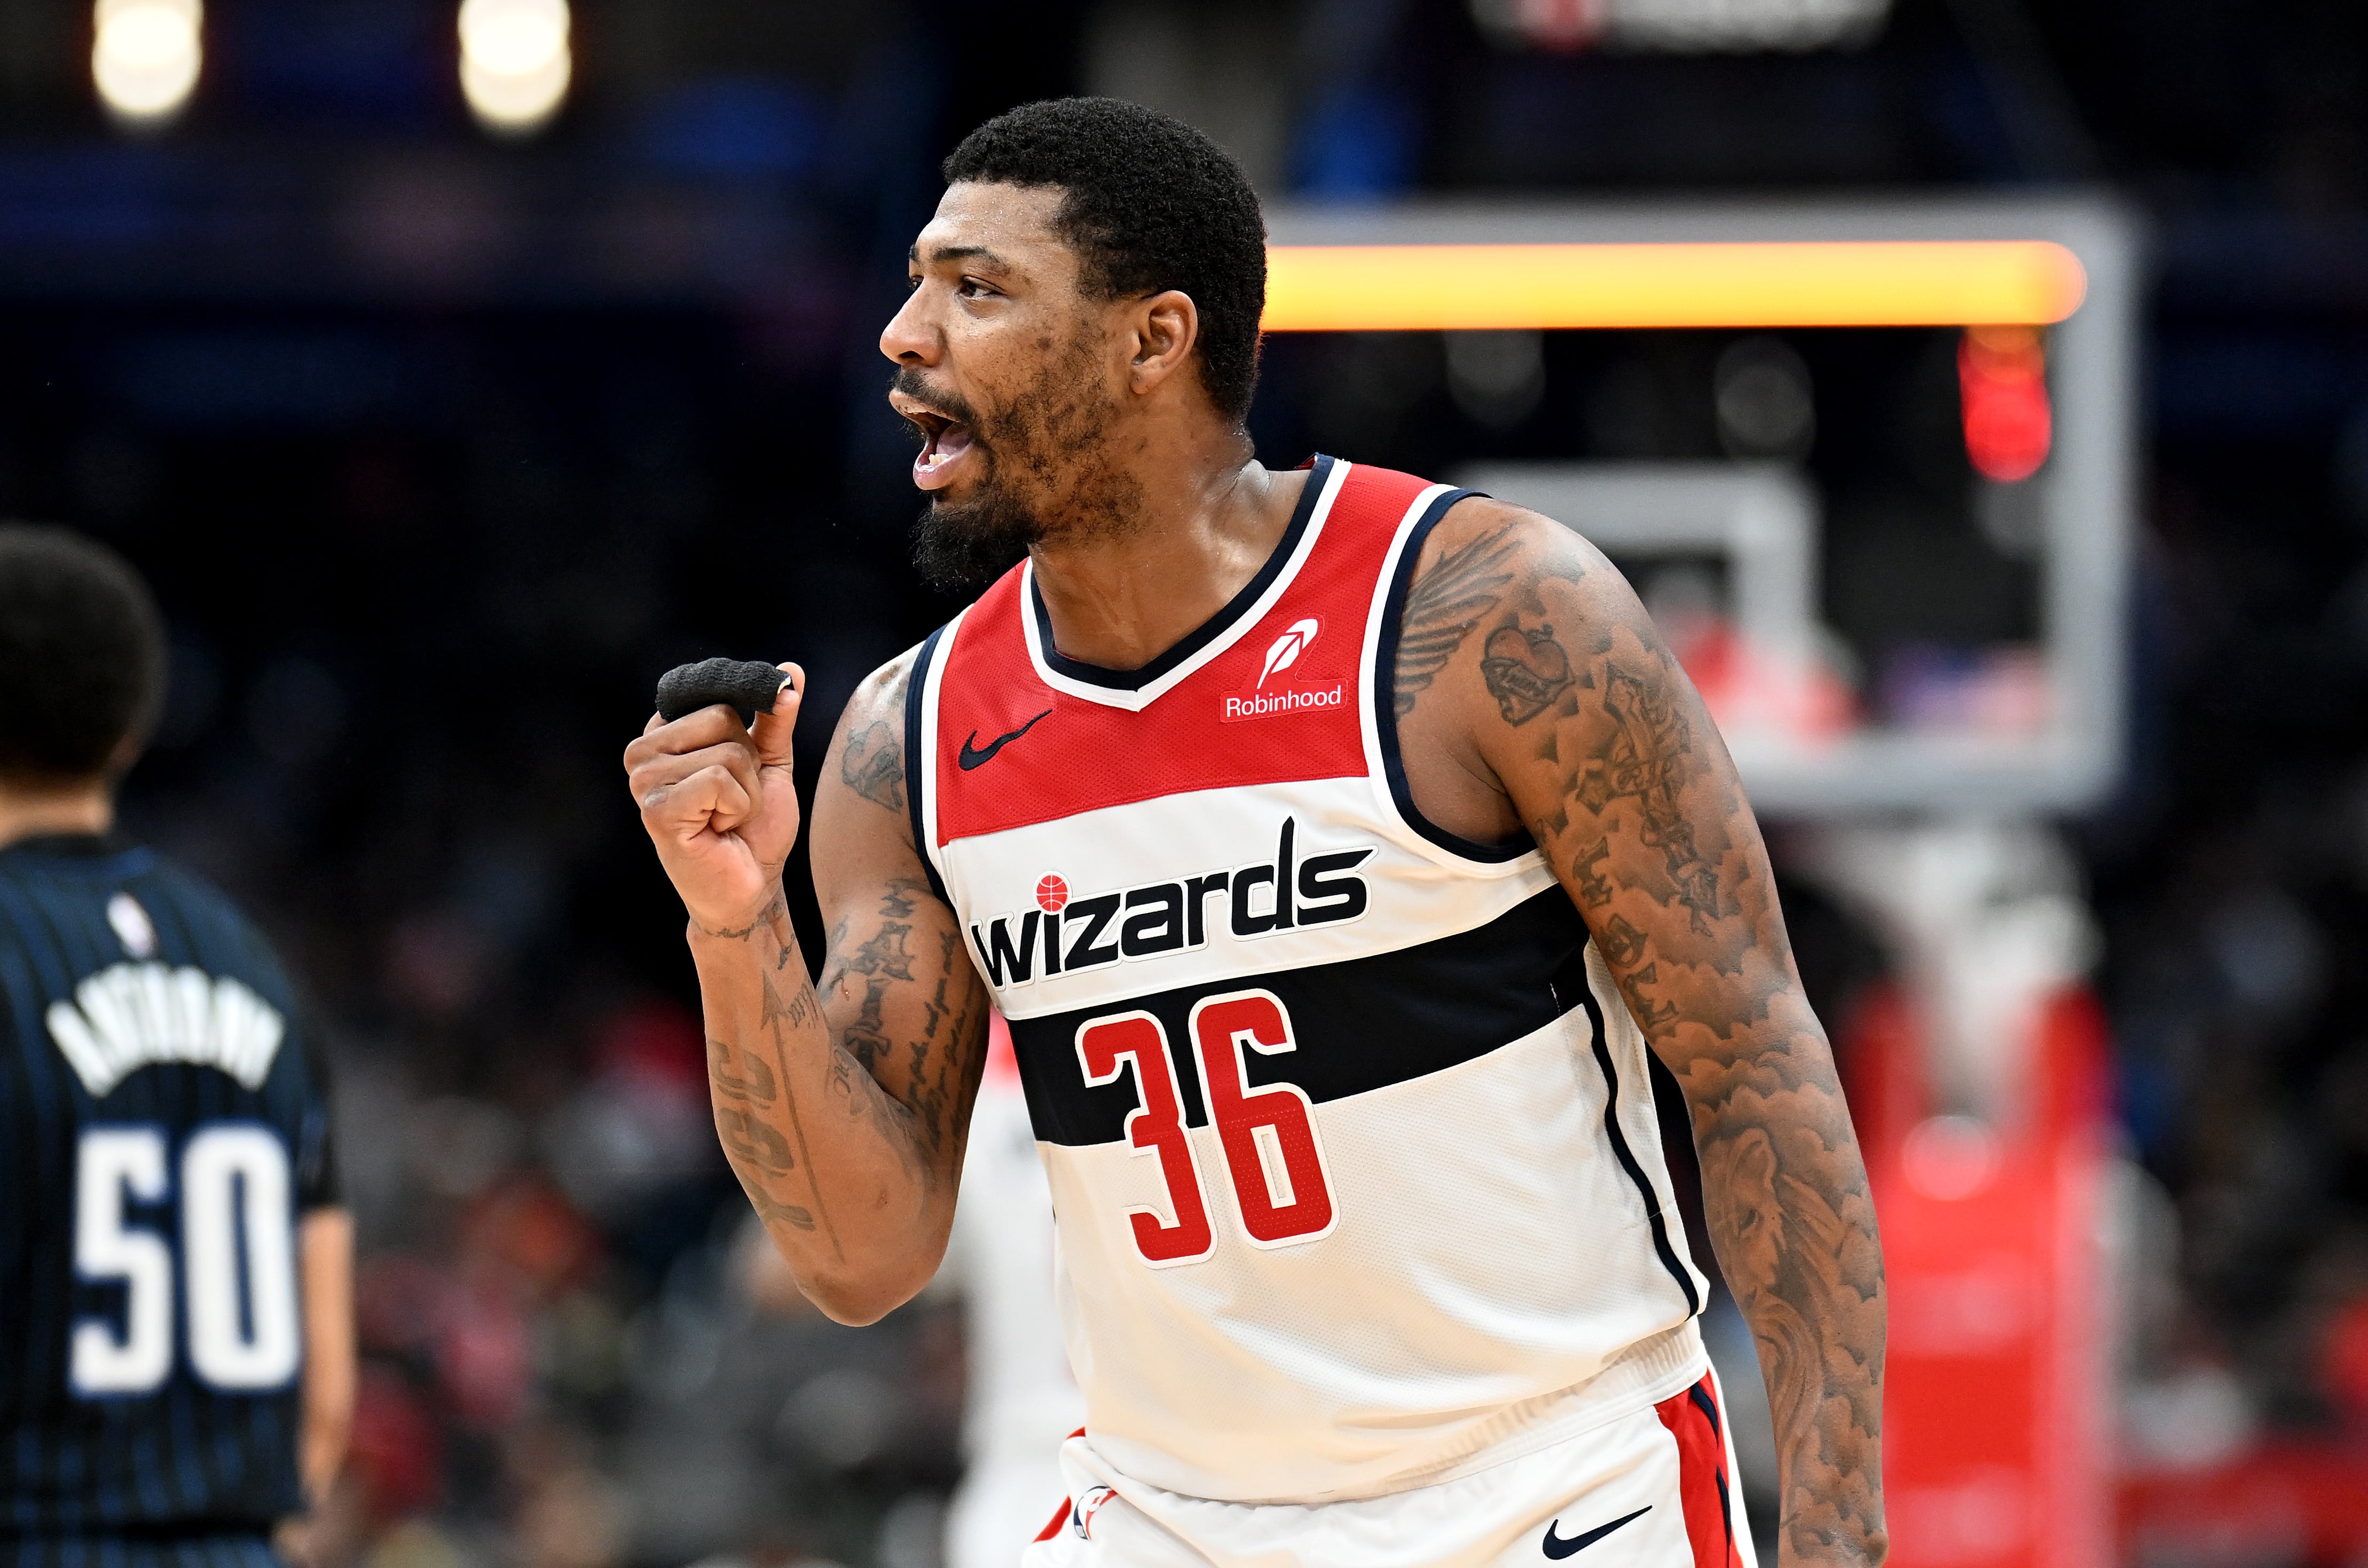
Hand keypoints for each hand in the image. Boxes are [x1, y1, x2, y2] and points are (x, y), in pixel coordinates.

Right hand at [624, 663, 803, 932]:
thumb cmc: (754, 827)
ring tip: (727, 816)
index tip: (743, 760)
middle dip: (748, 761)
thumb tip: (791, 670)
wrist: (753, 887)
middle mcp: (643, 752)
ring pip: (727, 750)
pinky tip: (720, 829)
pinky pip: (720, 780)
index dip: (745, 724)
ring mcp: (644, 781)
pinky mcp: (657, 810)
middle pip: (722, 717)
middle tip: (733, 799)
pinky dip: (738, 807)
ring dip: (746, 789)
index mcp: (663, 733)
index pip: (714, 692)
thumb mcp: (769, 762)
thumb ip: (774, 717)